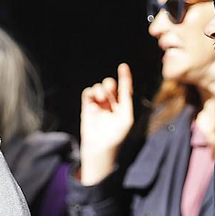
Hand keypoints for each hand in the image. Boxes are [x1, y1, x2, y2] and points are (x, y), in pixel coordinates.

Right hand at [78, 63, 134, 184]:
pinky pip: (88, 93)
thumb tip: (126, 84)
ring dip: (100, 90)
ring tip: (101, 98)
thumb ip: (127, 100)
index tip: (123, 66)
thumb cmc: (117, 136)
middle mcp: (111, 105)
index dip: (125, 77)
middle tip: (108, 89)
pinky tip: (93, 98)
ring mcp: (99, 106)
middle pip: (110, 86)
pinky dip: (90, 93)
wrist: (100, 148)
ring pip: (98, 88)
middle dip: (109, 84)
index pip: (124, 89)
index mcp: (123, 107)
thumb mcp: (127, 117)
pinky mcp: (87, 108)